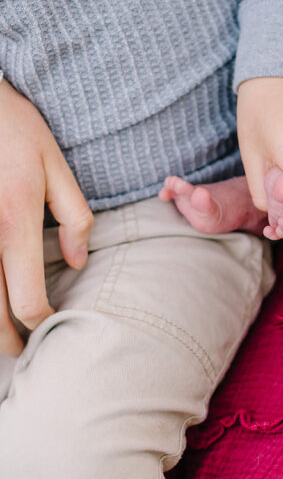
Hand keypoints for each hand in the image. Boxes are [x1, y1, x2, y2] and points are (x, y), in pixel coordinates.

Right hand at [0, 79, 92, 354]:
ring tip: (2, 336)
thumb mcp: (53, 163)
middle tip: (22, 350)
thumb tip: (79, 262)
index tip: (54, 324)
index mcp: (14, 221)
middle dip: (7, 340)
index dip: (43, 322)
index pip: (27, 299)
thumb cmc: (12, 127)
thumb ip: (74, 215)